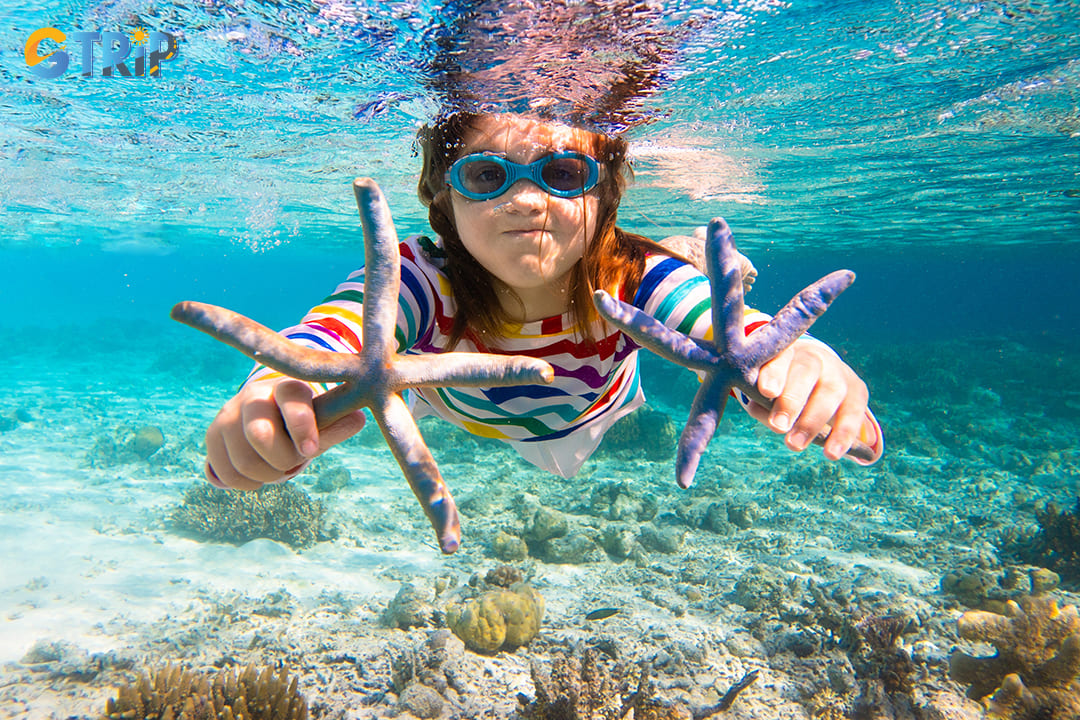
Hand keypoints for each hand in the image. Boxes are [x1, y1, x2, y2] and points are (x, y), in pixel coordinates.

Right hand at [204, 378, 366, 489]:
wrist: (268, 417)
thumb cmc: (303, 421)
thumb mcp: (322, 422)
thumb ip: (337, 425)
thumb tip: (357, 419)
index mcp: (286, 387)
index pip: (291, 400)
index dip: (301, 425)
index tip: (311, 449)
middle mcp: (253, 397)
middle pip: (260, 436)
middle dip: (282, 460)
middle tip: (294, 462)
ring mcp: (228, 415)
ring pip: (243, 461)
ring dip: (266, 476)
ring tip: (277, 467)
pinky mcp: (212, 436)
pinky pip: (226, 473)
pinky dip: (247, 483)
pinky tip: (258, 472)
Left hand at [744, 340, 871, 460]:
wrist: (818, 379)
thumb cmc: (782, 387)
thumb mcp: (769, 390)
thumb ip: (762, 402)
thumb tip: (764, 414)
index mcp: (788, 352)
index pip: (781, 357)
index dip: (775, 374)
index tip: (766, 392)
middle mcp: (815, 357)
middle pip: (807, 372)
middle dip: (792, 401)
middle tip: (778, 427)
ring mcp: (839, 372)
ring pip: (831, 392)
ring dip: (813, 421)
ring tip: (795, 445)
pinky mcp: (858, 390)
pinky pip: (854, 412)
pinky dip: (843, 434)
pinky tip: (832, 453)